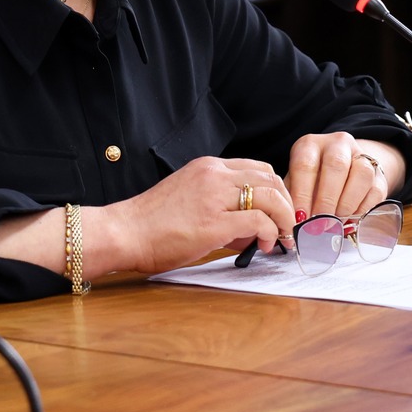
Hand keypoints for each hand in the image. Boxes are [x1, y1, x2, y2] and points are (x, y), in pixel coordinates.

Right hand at [104, 156, 294, 274]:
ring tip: (279, 238)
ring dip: (283, 219)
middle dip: (286, 205)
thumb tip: (253, 228)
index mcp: (207, 166)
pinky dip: (270, 233)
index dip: (276, 192)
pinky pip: (259, 221)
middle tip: (286, 228)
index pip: (258, 169)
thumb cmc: (152, 223)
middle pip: (271, 179)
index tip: (279, 212)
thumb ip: (221, 206)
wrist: (124, 232)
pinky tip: (263, 245)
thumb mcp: (190, 199)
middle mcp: (213, 175)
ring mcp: (214, 197)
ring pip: (271, 196)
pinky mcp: (213, 223)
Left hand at [287, 133, 401, 223]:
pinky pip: (376, 191)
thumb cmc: (312, 181)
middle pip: (336, 165)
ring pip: (362, 174)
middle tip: (321, 223)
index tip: (301, 218)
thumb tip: (291, 225)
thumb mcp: (296, 184)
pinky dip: (363, 209)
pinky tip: (351, 221)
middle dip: (327, 199)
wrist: (343, 171)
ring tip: (337, 222)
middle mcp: (337, 144)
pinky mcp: (379, 174)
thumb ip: (293, 201)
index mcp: (310, 144)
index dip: (302, 194)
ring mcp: (361, 155)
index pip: (305, 164)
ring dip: (347, 203)